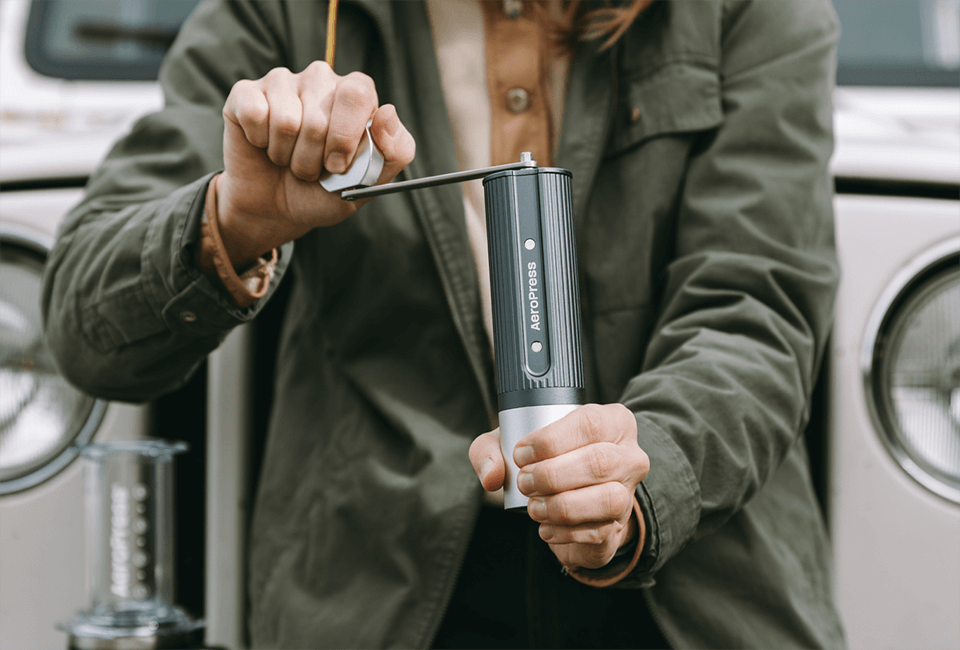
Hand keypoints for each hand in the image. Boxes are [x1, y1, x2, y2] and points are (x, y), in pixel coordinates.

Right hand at [216, 62, 415, 264]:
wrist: (277, 209)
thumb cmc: (326, 191)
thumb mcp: (371, 182)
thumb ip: (395, 151)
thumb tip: (388, 112)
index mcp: (356, 93)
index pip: (357, 95)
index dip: (345, 138)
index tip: (338, 165)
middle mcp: (321, 79)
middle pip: (319, 117)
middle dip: (314, 158)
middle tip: (312, 168)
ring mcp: (282, 81)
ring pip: (286, 121)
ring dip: (287, 156)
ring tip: (289, 159)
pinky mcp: (246, 92)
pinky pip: (254, 114)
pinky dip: (260, 143)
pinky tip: (263, 145)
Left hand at [469, 404, 648, 569]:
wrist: (566, 500)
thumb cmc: (543, 461)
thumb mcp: (512, 444)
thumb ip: (490, 450)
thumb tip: (492, 476)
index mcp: (612, 421)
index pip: (590, 423)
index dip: (551, 440)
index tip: (520, 454)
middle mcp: (629, 455)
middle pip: (600, 461)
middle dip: (552, 475)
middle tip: (524, 482)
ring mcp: (628, 493)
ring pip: (608, 499)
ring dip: (562, 506)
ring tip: (534, 507)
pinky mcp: (619, 527)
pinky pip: (600, 531)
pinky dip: (565, 532)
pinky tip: (546, 527)